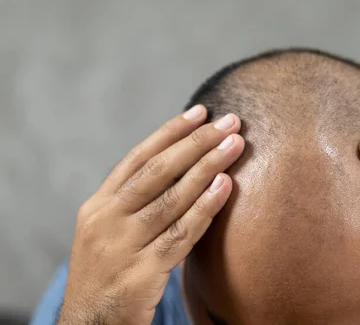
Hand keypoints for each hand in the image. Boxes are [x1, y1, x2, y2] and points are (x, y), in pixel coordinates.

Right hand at [59, 105, 244, 324]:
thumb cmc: (109, 272)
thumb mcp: (109, 230)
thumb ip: (136, 200)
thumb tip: (182, 164)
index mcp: (98, 205)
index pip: (138, 158)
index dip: (170, 133)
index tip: (200, 112)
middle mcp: (106, 220)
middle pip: (158, 171)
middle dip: (197, 142)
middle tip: (229, 121)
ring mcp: (122, 246)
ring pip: (173, 197)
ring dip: (208, 167)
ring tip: (235, 145)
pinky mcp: (142, 273)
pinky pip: (182, 233)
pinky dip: (206, 206)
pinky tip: (226, 186)